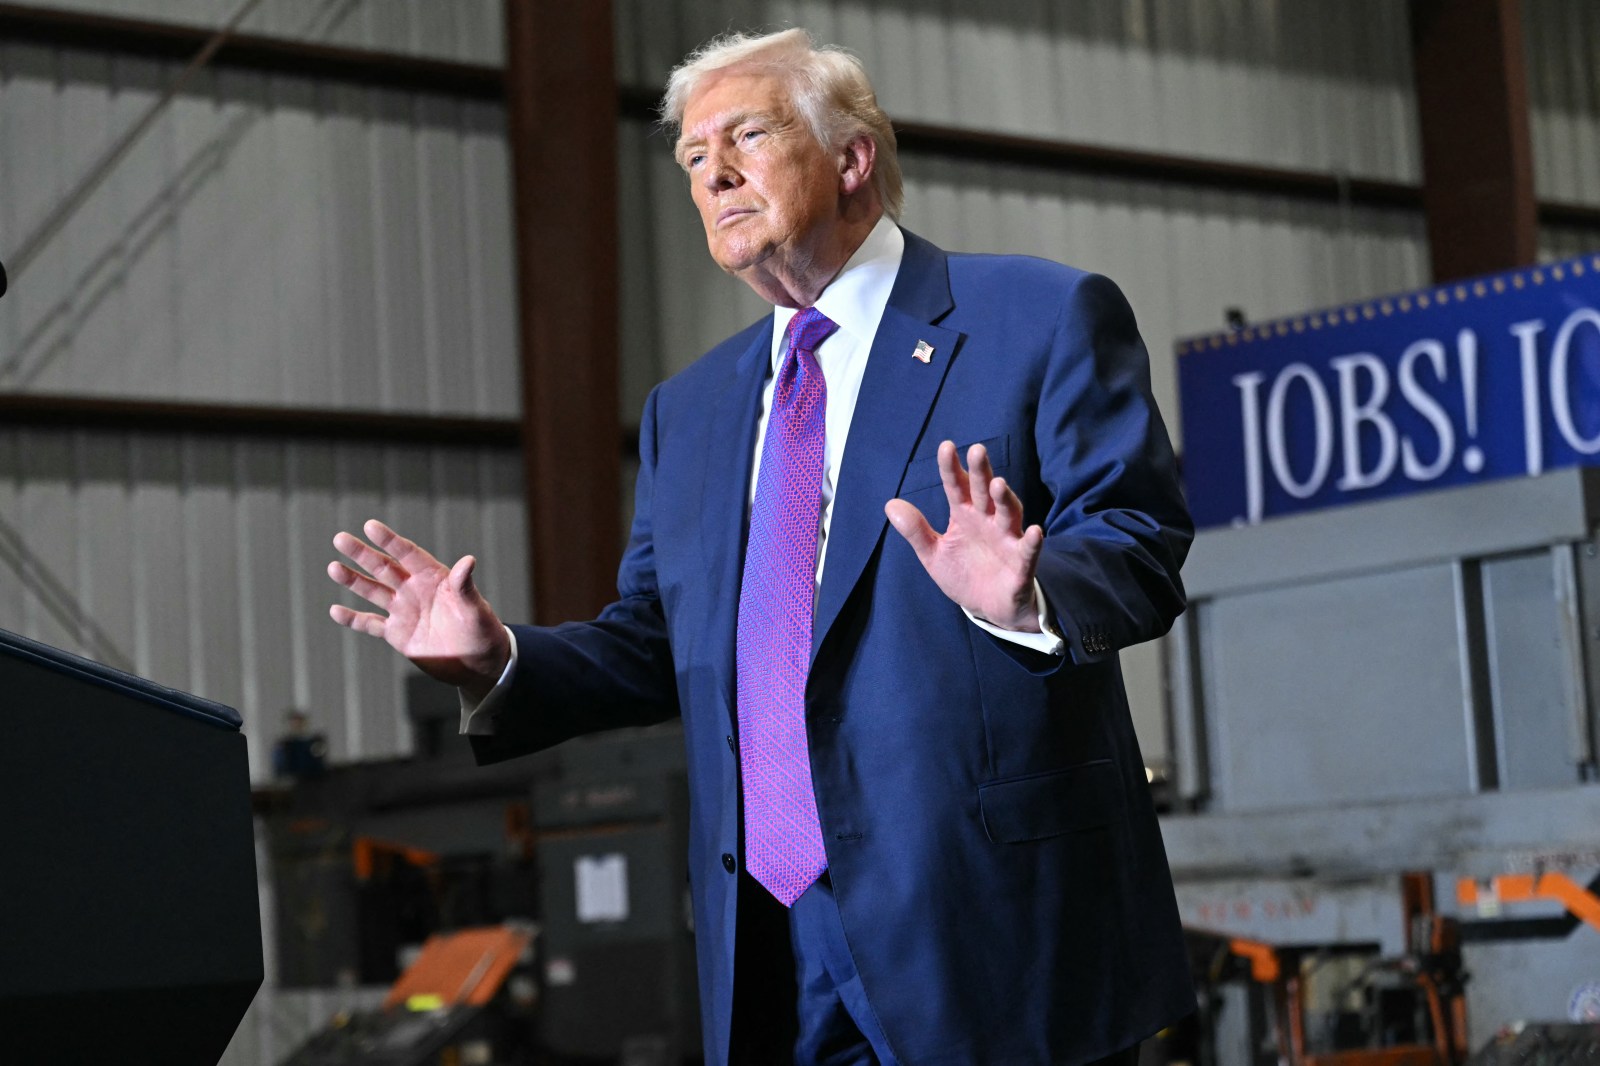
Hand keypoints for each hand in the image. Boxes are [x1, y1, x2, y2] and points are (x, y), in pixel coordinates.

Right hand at [328, 519, 511, 700]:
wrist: (478, 664)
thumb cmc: (482, 631)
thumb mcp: (475, 608)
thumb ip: (465, 586)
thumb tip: (468, 560)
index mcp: (434, 578)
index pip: (408, 554)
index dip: (390, 540)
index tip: (370, 526)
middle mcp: (415, 590)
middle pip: (384, 568)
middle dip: (362, 554)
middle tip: (340, 538)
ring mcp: (404, 611)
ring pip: (373, 591)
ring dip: (353, 580)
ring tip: (334, 567)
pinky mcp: (397, 633)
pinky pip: (370, 623)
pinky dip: (353, 619)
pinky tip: (335, 611)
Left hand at [884, 441, 1043, 630]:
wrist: (989, 608)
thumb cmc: (964, 574)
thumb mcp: (934, 554)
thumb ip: (916, 531)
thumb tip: (890, 504)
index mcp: (965, 516)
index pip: (957, 487)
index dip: (951, 468)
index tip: (946, 447)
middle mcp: (988, 522)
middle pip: (985, 493)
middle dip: (982, 472)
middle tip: (978, 450)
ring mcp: (1007, 541)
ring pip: (1008, 514)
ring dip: (1005, 499)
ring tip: (999, 484)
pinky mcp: (1021, 565)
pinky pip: (1028, 552)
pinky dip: (1031, 543)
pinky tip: (1034, 531)